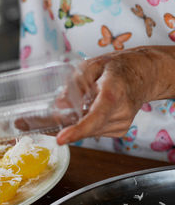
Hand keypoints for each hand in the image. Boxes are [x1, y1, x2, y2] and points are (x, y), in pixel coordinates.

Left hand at [56, 46, 174, 144]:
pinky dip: (89, 123)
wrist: (144, 74)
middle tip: (63, 110)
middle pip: (89, 127)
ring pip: (90, 131)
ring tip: (89, 101)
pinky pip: (96, 131)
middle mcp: (122, 110)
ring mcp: (124, 122)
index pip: (97, 115)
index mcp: (114, 91)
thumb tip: (59, 105)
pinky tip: (95, 108)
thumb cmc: (118, 68)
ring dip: (82, 120)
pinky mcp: (121, 130)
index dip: (78, 130)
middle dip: (72, 123)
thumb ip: (75, 83)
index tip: (60, 139)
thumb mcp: (92, 65)